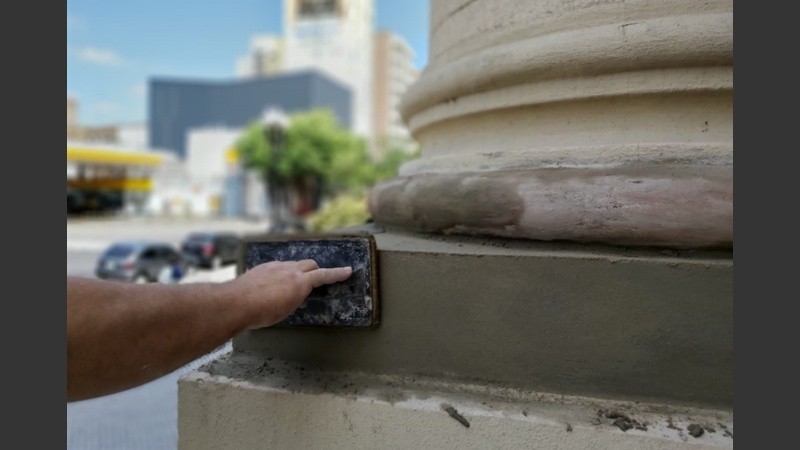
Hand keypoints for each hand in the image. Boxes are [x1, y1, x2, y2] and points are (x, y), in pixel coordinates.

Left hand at [225, 260, 351, 328]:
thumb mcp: (286, 310)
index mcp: (300, 282)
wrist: (236, 302)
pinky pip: (277, 266)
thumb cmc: (263, 312)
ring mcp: (275, 266)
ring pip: (292, 264)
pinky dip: (281, 273)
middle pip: (309, 264)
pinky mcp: (262, 266)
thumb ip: (296, 298)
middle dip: (315, 270)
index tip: (348, 270)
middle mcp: (290, 269)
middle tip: (314, 281)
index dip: (337, 273)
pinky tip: (272, 283)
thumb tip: (297, 294)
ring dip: (297, 271)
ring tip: (290, 285)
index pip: (323, 275)